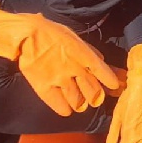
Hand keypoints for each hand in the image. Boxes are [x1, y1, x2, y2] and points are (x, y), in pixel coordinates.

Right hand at [0, 9, 119, 115]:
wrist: (27, 35)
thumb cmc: (52, 33)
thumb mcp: (75, 38)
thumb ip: (89, 52)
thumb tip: (102, 62)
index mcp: (84, 55)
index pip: (104, 73)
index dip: (110, 81)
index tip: (114, 86)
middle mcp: (74, 69)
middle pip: (94, 93)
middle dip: (95, 97)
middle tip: (93, 96)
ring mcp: (59, 80)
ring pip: (79, 103)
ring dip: (81, 103)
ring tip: (78, 100)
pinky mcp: (44, 88)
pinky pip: (61, 107)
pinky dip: (66, 109)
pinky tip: (66, 106)